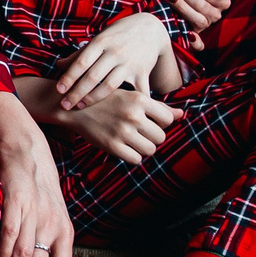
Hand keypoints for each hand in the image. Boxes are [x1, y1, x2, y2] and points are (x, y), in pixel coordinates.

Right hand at [0, 87, 75, 256]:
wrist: (28, 148)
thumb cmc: (39, 188)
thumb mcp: (52, 218)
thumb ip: (47, 247)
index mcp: (65, 232)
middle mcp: (54, 224)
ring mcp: (36, 211)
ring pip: (26, 253)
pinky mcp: (17, 197)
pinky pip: (11, 227)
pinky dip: (4, 246)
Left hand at [53, 11, 170, 111]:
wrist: (150, 29)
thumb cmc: (117, 36)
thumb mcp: (99, 39)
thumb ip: (80, 54)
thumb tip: (58, 66)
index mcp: (101, 42)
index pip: (82, 62)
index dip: (69, 77)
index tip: (58, 91)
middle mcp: (115, 52)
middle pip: (93, 77)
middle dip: (76, 93)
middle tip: (64, 105)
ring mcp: (130, 63)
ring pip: (109, 86)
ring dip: (93, 98)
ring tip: (80, 107)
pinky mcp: (143, 72)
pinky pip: (136, 90)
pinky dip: (130, 103)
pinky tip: (119, 115)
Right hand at [55, 87, 183, 165]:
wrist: (73, 106)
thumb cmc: (107, 100)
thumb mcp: (132, 97)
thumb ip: (158, 106)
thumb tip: (181, 115)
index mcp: (140, 100)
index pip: (167, 120)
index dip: (161, 123)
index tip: (150, 122)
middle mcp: (133, 115)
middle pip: (160, 137)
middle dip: (153, 137)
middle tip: (140, 133)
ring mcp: (122, 131)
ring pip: (150, 150)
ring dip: (144, 148)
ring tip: (133, 140)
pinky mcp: (112, 145)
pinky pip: (135, 159)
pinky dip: (132, 156)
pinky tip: (124, 147)